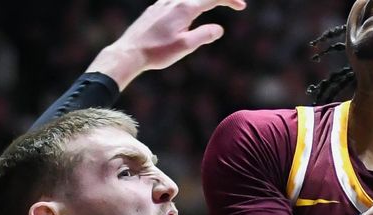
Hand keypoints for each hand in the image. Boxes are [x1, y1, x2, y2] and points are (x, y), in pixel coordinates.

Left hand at [88, 0, 246, 88]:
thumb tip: (219, 29)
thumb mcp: (186, 47)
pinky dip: (188, 4)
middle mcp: (173, 1)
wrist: (130, 52)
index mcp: (184, 8)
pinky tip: (188, 11)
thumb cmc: (158, 52)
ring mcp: (163, 3)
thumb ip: (204, 35)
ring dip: (202, 2)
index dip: (229, 0)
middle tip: (232, 4)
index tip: (241, 6)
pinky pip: (176, 1)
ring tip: (212, 6)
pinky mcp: (155, 9)